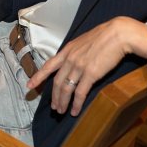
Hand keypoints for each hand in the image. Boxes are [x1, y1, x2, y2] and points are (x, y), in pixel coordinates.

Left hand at [26, 17, 146, 115]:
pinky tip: (75, 111)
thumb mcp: (83, 41)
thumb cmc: (104, 37)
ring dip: (63, 102)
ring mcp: (79, 66)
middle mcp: (70, 59)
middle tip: (54, 107)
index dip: (38, 77)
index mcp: (67, 50)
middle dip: (54, 97)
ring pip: (66, 89)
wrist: (117, 34)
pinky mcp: (91, 74)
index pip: (48, 66)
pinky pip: (80, 92)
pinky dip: (76, 104)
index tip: (29, 85)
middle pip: (57, 82)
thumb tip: (74, 60)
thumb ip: (76, 52)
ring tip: (61, 111)